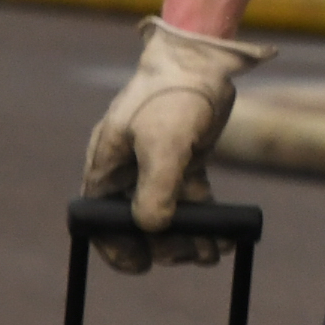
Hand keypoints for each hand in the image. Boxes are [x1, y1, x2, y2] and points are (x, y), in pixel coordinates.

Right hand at [83, 17, 274, 272]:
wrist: (201, 59)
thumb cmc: (172, 95)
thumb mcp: (163, 142)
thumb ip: (156, 187)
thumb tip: (152, 229)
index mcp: (107, 163)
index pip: (100, 218)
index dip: (116, 246)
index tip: (141, 265)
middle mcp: (127, 169)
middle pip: (137, 222)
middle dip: (163, 244)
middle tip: (189, 255)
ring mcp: (156, 165)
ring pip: (167, 214)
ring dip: (188, 237)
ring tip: (212, 252)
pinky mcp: (183, 161)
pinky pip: (190, 200)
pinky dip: (205, 219)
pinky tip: (224, 237)